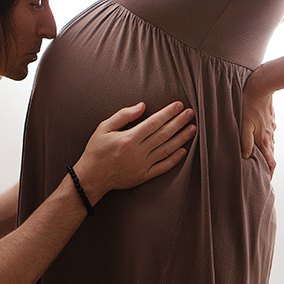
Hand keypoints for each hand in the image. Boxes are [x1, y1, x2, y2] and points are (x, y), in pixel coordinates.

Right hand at [72, 101, 195, 204]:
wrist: (91, 177)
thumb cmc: (96, 150)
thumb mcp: (104, 127)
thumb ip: (124, 115)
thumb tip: (142, 106)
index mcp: (129, 138)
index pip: (154, 122)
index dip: (168, 113)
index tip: (179, 105)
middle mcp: (138, 152)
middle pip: (164, 134)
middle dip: (179, 122)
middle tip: (191, 113)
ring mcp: (142, 165)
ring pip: (167, 150)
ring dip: (182, 138)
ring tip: (192, 129)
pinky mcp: (144, 176)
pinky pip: (163, 167)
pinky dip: (175, 159)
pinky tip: (184, 150)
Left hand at [242, 80, 276, 176]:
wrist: (262, 86)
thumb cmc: (249, 104)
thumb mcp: (244, 124)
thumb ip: (245, 141)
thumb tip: (245, 157)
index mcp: (264, 140)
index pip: (270, 163)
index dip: (270, 174)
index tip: (267, 182)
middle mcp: (270, 136)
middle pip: (270, 154)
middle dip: (267, 164)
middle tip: (261, 171)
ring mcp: (272, 127)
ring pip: (269, 143)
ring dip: (265, 151)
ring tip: (258, 156)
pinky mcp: (271, 119)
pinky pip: (268, 132)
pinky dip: (264, 138)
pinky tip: (258, 135)